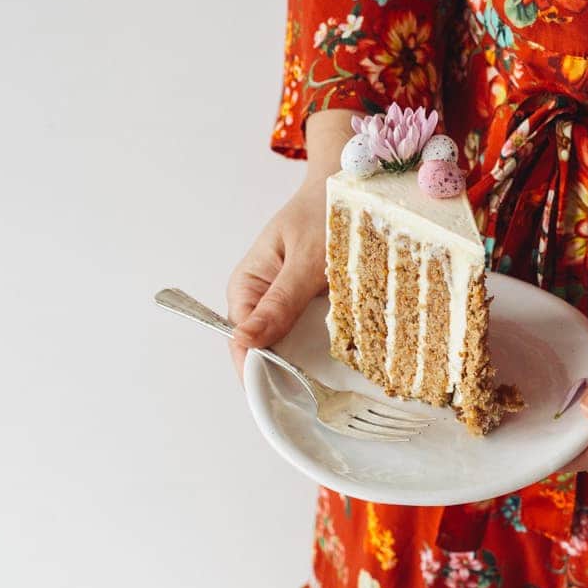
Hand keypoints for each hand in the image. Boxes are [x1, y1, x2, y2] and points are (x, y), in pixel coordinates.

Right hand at [226, 109, 353, 373]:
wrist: (346, 186)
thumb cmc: (322, 212)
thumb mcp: (304, 260)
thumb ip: (279, 303)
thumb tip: (244, 343)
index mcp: (246, 286)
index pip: (241, 343)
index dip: (258, 372)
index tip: (283, 396)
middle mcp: (258, 301)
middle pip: (261, 353)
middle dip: (283, 377)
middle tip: (314, 401)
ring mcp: (282, 307)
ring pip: (283, 351)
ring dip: (302, 370)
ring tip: (327, 392)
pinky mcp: (305, 310)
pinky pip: (305, 340)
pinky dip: (319, 354)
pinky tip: (337, 368)